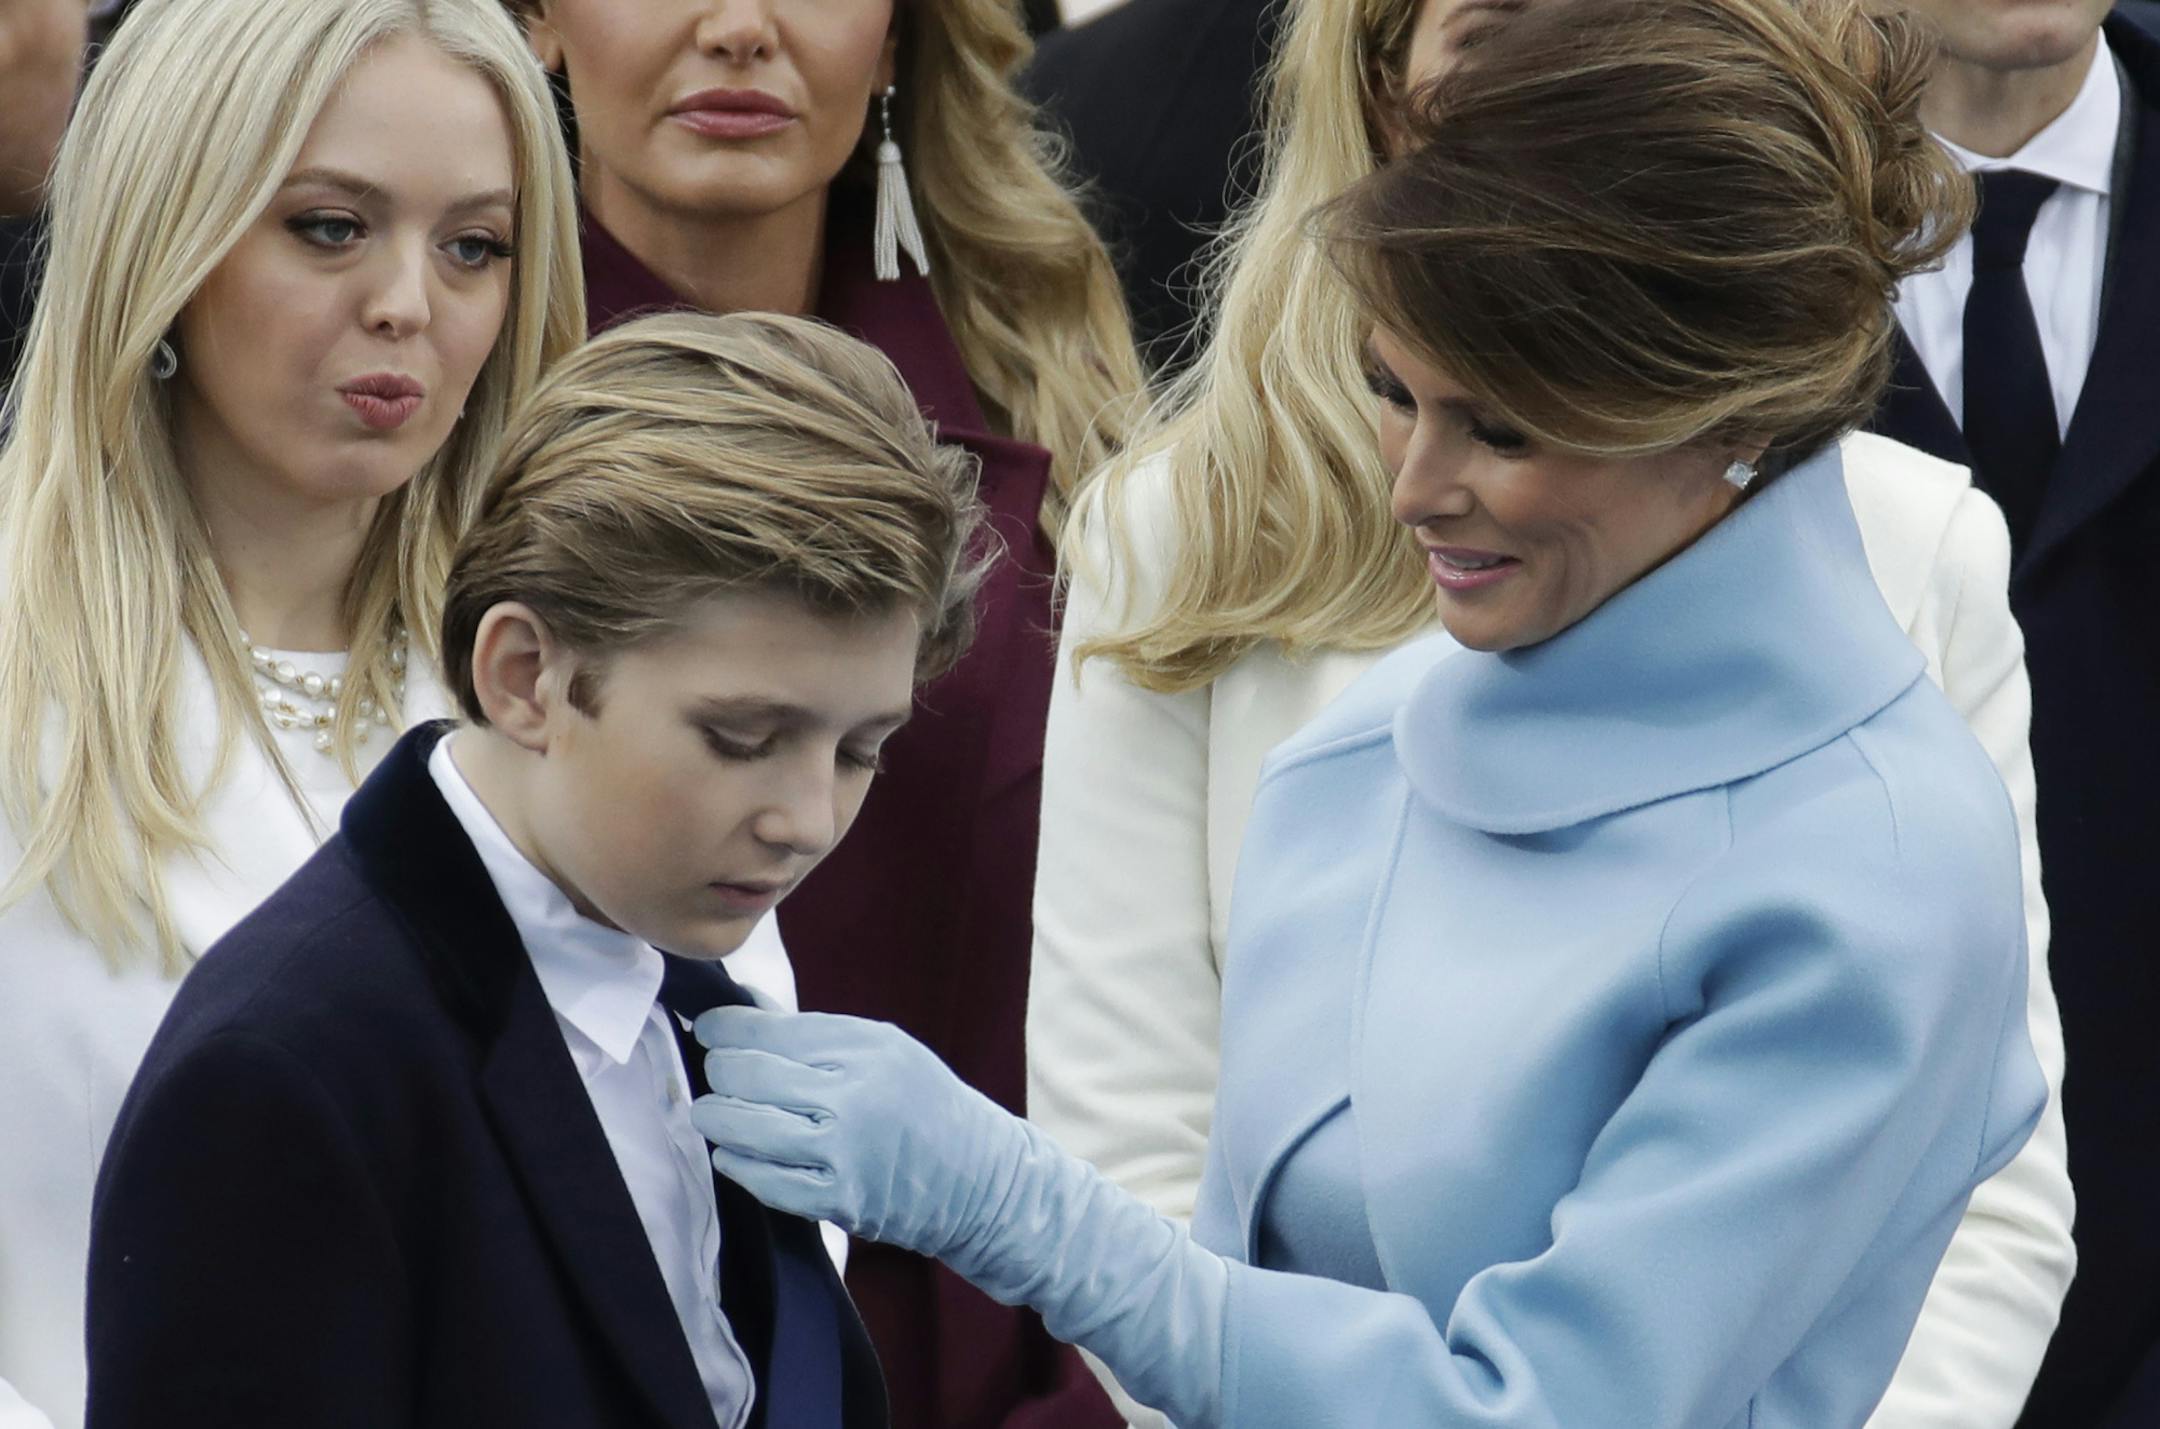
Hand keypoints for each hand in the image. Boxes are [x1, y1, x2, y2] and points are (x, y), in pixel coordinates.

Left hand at [691, 1007, 1230, 1425]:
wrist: (984, 1180)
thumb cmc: (930, 1107)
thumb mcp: (888, 1050)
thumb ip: (819, 1035)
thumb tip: (746, 1014)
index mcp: (866, 1048)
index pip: (768, 1030)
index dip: (724, 1029)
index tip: (708, 1029)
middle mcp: (852, 1094)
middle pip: (746, 1074)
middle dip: (717, 1072)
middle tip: (714, 1074)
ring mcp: (843, 1151)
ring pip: (742, 1126)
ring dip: (715, 1118)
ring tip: (712, 1115)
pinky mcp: (838, 1199)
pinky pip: (762, 1180)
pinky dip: (738, 1164)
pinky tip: (735, 1154)